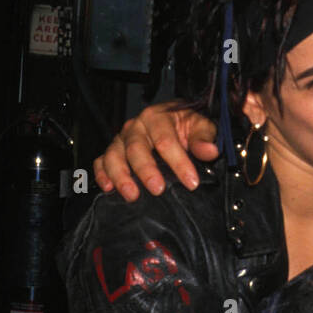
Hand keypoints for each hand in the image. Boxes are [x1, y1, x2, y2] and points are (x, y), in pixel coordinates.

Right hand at [93, 101, 219, 200]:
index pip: (166, 141)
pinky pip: (101, 161)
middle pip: (136, 148)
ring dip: (121, 176)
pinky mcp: (113, 150)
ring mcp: (122, 139)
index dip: (179, 162)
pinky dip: (102, 174)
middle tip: (158, 189)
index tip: (191, 182)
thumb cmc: (187, 125)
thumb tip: (210, 151)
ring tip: (132, 195)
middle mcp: (136, 126)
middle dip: (146, 171)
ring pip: (114, 155)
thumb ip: (204, 138)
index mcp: (157, 117)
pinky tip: (108, 188)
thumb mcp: (201, 126)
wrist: (174, 120)